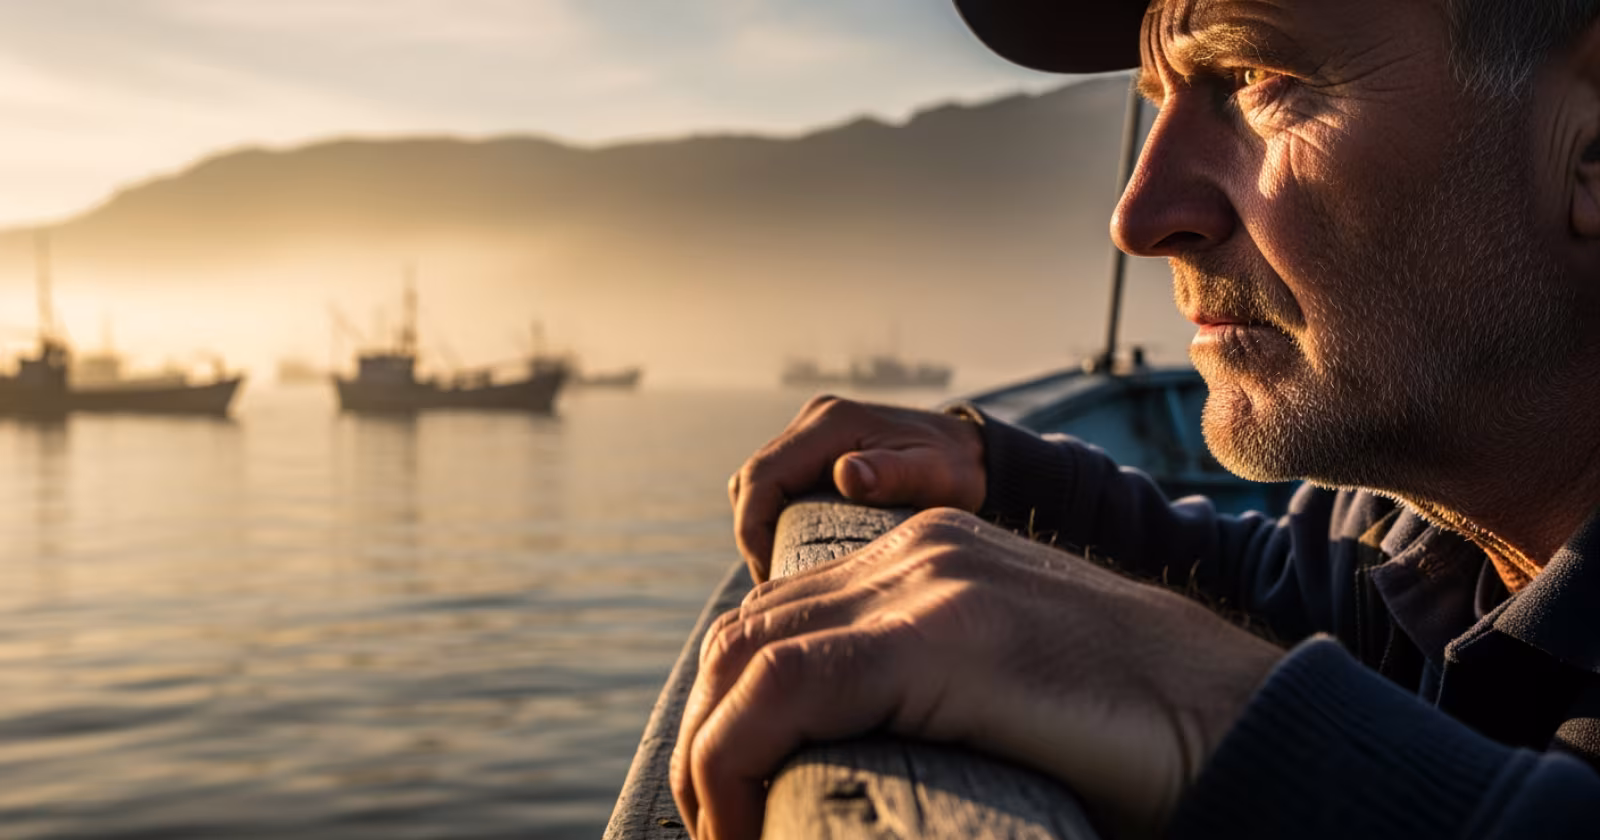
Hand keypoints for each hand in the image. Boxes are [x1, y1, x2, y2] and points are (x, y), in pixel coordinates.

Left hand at [671, 508, 1282, 839]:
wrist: (1237, 722)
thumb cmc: (1129, 733)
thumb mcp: (1002, 688)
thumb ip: (931, 690)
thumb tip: (855, 760)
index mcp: (930, 555)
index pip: (779, 620)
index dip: (730, 712)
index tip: (729, 800)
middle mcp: (916, 551)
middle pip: (747, 633)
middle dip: (706, 736)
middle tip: (717, 827)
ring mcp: (929, 583)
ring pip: (748, 656)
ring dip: (709, 757)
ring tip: (724, 835)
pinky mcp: (944, 634)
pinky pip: (788, 687)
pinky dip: (735, 758)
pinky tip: (740, 825)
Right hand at [730, 395, 985, 580]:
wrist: (974, 455)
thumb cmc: (958, 469)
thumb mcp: (935, 474)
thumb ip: (894, 474)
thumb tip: (845, 474)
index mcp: (830, 423)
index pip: (762, 476)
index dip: (752, 529)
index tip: (769, 574)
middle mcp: (814, 422)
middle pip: (752, 481)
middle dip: (754, 534)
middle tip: (776, 581)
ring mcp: (813, 435)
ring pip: (761, 485)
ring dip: (763, 527)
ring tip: (785, 571)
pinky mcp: (818, 452)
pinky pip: (779, 487)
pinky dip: (778, 520)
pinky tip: (798, 553)